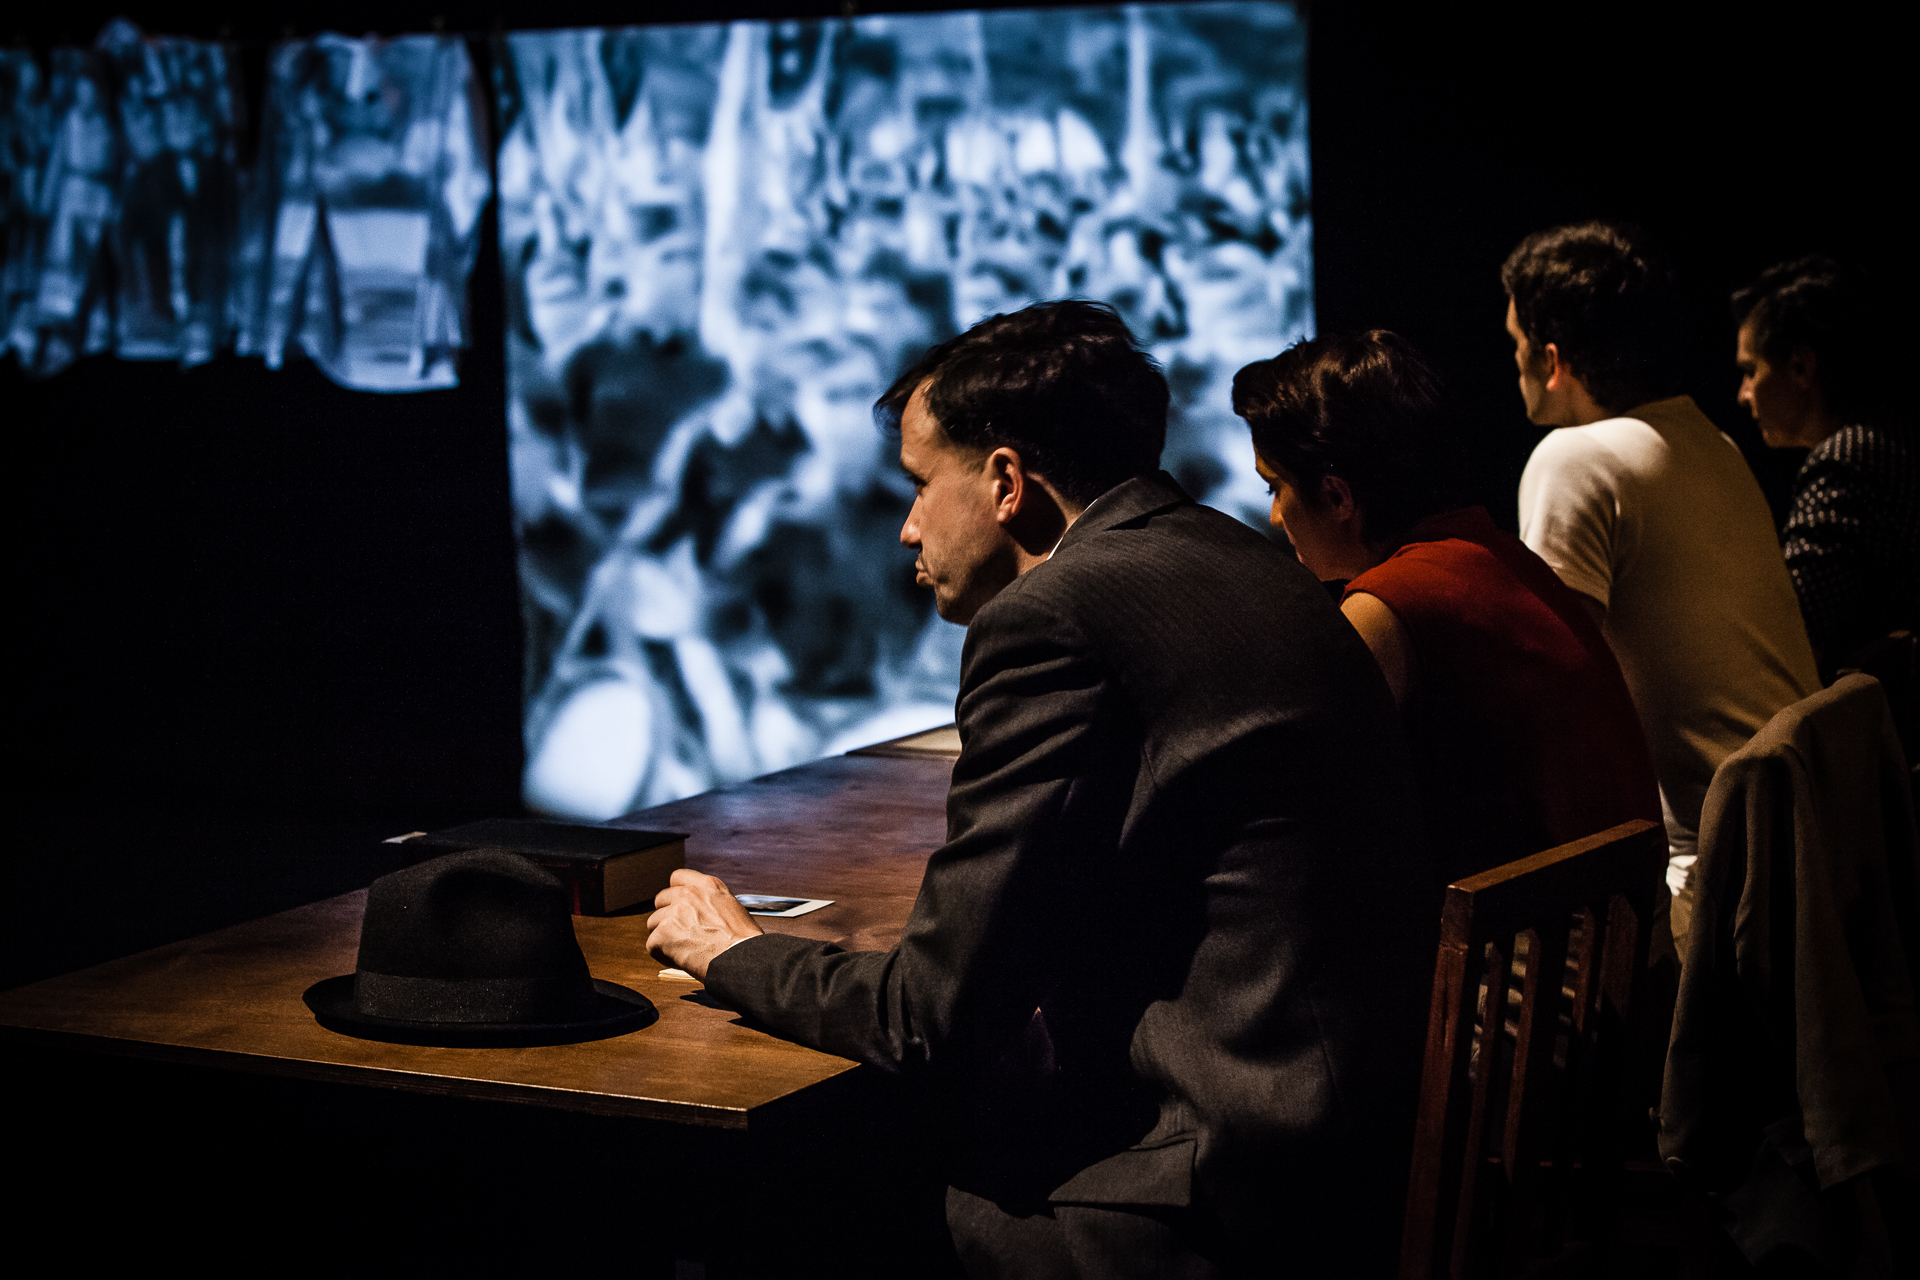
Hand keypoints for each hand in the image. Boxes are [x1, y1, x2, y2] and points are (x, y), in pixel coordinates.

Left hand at [646, 869, 762, 981]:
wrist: (740, 961)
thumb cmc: (743, 942)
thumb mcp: (732, 909)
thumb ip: (710, 903)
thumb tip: (700, 912)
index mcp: (708, 886)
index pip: (677, 877)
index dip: (675, 894)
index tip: (678, 905)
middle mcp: (688, 895)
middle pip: (661, 900)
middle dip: (667, 916)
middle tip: (680, 933)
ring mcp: (673, 913)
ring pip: (653, 923)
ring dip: (664, 937)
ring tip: (684, 949)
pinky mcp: (662, 934)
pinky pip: (652, 945)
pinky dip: (663, 955)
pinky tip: (681, 960)